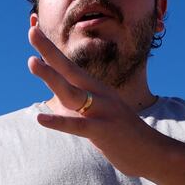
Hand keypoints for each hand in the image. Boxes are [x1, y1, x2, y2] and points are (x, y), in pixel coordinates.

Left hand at [27, 27, 161, 167]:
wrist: (153, 153)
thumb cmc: (123, 136)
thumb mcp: (99, 116)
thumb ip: (79, 109)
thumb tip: (58, 104)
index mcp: (97, 90)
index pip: (69, 67)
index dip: (52, 51)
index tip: (35, 31)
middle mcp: (99, 95)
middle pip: (69, 69)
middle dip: (49, 51)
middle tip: (31, 32)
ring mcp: (101, 111)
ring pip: (71, 92)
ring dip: (51, 77)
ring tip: (31, 62)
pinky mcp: (102, 131)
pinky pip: (77, 126)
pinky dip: (58, 122)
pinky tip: (40, 118)